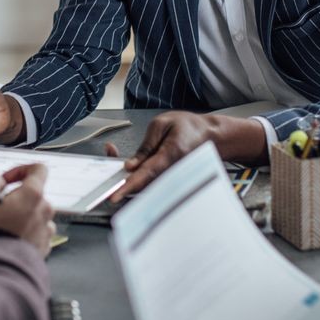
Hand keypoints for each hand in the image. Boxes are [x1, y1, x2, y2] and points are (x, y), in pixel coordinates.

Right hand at [0, 164, 55, 256]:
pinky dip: (25, 232)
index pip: (38, 169)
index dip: (21, 170)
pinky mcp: (44, 246)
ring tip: (2, 227)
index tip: (8, 180)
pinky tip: (9, 239)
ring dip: (21, 216)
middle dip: (16, 198)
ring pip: (34, 214)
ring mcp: (46, 229)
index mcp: (33, 195)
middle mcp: (44, 210)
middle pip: (34, 195)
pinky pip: (36, 232)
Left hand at [104, 112, 267, 202]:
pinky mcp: (169, 179)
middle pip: (142, 185)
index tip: (114, 195)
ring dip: (127, 177)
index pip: (146, 173)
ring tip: (113, 154)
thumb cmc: (189, 127)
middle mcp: (172, 171)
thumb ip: (146, 146)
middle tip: (108, 169)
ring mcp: (172, 178)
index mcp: (171, 154)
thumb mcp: (162, 124)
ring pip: (144, 186)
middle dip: (122, 180)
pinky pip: (150, 182)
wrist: (211, 136)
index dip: (128, 185)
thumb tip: (130, 166)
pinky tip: (129, 162)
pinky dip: (136, 176)